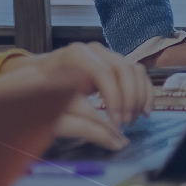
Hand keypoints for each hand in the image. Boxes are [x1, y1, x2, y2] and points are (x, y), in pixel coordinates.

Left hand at [0, 42, 153, 149]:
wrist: (41, 73)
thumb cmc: (42, 90)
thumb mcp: (53, 103)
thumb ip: (78, 117)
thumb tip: (107, 135)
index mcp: (77, 55)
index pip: (105, 73)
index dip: (114, 98)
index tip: (115, 123)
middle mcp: (96, 50)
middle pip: (124, 70)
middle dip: (129, 99)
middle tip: (125, 123)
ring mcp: (108, 54)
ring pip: (135, 70)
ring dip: (139, 97)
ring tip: (134, 120)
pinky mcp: (116, 63)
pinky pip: (138, 74)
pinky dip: (144, 92)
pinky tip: (144, 111)